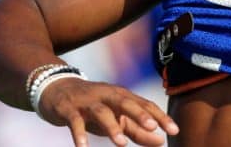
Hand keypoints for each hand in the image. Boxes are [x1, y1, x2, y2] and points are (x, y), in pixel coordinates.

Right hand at [37, 78, 178, 146]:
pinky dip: (79, 134)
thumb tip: (161, 141)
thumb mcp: (115, 117)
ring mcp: (87, 101)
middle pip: (125, 102)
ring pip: (101, 112)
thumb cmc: (91, 106)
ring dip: (112, 127)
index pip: (144, 105)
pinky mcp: (68, 109)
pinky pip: (74, 121)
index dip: (160, 117)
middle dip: (140, 114)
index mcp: (121, 96)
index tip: (174, 130)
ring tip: (121, 143)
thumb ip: (137, 130)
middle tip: (153, 127)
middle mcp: (106, 95)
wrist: (55, 89)